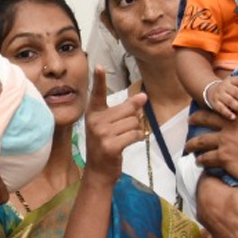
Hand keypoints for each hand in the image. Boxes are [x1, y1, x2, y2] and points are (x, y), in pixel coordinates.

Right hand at [84, 67, 145, 181]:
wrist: (98, 172)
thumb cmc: (105, 145)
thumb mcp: (111, 125)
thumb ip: (125, 110)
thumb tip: (143, 96)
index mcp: (93, 114)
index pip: (98, 94)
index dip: (99, 79)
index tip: (98, 66)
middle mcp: (95, 122)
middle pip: (127, 109)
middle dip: (133, 118)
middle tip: (123, 130)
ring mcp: (102, 134)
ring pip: (133, 122)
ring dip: (135, 130)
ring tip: (124, 138)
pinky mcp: (110, 145)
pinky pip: (134, 134)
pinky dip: (137, 138)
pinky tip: (129, 143)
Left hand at [188, 71, 237, 187]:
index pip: (229, 104)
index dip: (219, 104)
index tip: (213, 104)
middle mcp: (233, 124)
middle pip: (208, 118)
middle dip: (197, 118)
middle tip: (191, 120)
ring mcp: (226, 141)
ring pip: (202, 140)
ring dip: (193, 143)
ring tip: (188, 147)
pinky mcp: (223, 158)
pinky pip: (206, 158)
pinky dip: (201, 160)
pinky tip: (199, 162)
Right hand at [205, 75, 237, 119]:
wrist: (211, 91)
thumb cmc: (229, 89)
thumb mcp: (235, 84)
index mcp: (230, 80)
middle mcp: (224, 86)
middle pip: (235, 92)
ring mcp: (218, 94)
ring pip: (229, 101)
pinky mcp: (214, 103)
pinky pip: (221, 108)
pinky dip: (227, 113)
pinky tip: (233, 117)